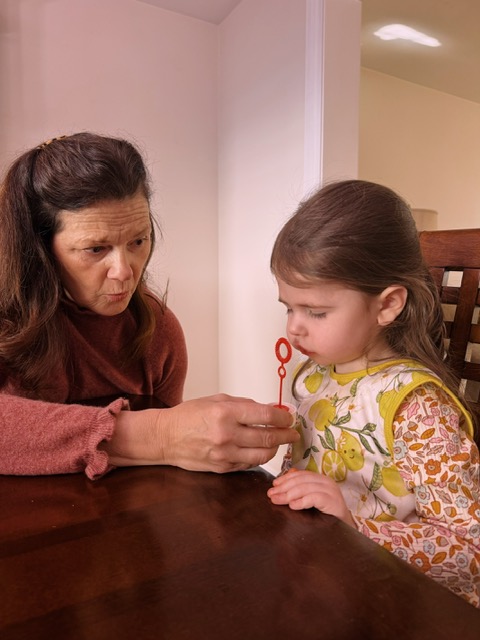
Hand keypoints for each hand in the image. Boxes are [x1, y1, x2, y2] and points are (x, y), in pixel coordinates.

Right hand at [107, 394, 298, 472]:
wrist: (166, 438)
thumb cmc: (189, 415)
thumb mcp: (217, 400)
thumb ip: (245, 404)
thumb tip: (271, 408)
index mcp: (226, 413)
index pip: (265, 416)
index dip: (283, 417)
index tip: (289, 417)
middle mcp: (227, 435)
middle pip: (268, 438)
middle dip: (285, 435)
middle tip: (293, 432)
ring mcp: (225, 454)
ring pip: (263, 455)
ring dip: (275, 448)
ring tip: (278, 441)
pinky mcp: (223, 468)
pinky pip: (249, 464)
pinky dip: (258, 457)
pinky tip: (260, 450)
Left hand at [267, 469, 354, 526]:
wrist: (346, 529)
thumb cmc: (327, 515)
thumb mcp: (311, 500)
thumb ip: (300, 490)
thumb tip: (281, 484)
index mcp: (321, 479)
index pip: (300, 475)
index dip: (285, 479)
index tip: (273, 485)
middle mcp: (326, 482)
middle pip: (301, 481)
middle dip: (283, 487)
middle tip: (271, 494)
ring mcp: (331, 491)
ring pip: (305, 488)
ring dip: (289, 494)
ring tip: (278, 500)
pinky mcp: (333, 501)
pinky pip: (315, 498)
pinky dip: (302, 501)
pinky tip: (293, 506)